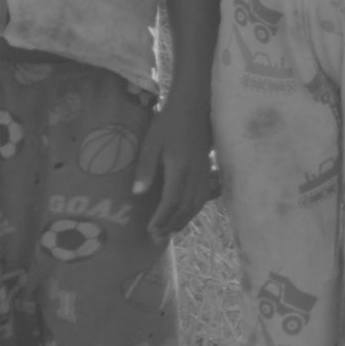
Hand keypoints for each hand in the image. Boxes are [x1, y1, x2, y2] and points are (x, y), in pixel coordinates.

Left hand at [133, 103, 215, 238]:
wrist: (194, 107)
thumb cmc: (168, 123)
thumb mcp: (151, 143)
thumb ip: (145, 169)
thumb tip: (137, 194)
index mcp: (180, 168)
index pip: (171, 201)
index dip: (161, 218)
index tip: (149, 230)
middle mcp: (195, 174)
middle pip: (186, 208)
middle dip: (171, 224)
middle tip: (156, 238)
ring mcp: (203, 173)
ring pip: (196, 204)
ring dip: (183, 220)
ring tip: (169, 231)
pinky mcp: (207, 170)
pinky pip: (202, 196)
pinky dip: (193, 210)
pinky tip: (185, 214)